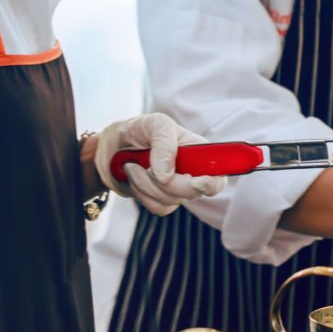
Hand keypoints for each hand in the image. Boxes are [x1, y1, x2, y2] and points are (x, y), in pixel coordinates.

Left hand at [93, 113, 226, 215]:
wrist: (113, 148)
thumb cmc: (139, 131)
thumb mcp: (153, 124)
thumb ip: (164, 143)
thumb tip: (167, 175)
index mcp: (201, 154)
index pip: (219, 176)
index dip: (212, 183)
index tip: (197, 181)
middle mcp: (195, 173)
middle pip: (193, 192)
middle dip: (166, 182)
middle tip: (144, 166)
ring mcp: (180, 189)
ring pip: (172, 200)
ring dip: (146, 184)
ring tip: (133, 166)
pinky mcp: (165, 201)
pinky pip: (158, 208)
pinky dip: (142, 193)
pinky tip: (136, 178)